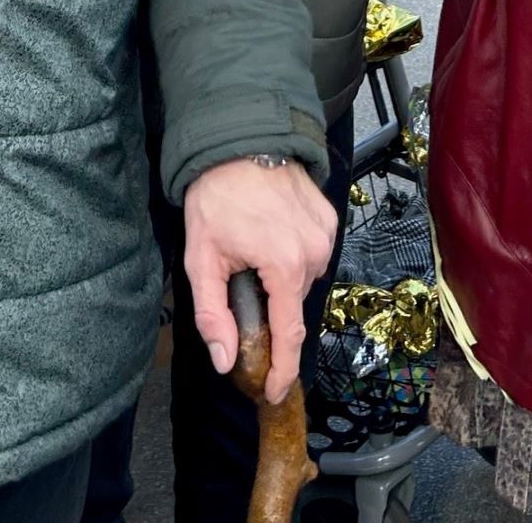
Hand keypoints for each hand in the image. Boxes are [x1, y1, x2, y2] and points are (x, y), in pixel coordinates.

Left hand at [183, 158, 335, 404]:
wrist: (240, 140)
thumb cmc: (217, 197)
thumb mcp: (201, 259)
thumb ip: (213, 315)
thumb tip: (226, 361)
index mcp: (285, 265)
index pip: (290, 333)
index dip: (283, 370)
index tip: (274, 393)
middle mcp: (315, 251)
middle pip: (294, 305)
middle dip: (271, 311)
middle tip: (241, 291)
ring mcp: (326, 233)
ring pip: (304, 280)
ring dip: (282, 281)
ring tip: (254, 256)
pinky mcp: (329, 217)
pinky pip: (314, 253)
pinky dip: (294, 257)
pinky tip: (272, 238)